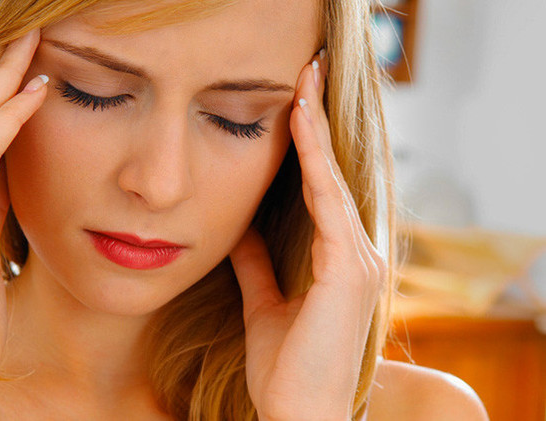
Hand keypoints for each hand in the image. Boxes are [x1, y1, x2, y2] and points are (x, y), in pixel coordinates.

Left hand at [229, 50, 386, 420]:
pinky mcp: (350, 271)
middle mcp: (359, 255)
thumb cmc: (286, 368)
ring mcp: (360, 262)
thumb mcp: (263, 303)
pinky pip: (329, 206)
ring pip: (335, 181)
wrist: (296, 414)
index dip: (310, 147)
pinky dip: (315, 166)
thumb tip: (240, 230)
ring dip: (317, 131)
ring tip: (302, 85)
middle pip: (336, 175)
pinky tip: (301, 129)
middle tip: (305, 74)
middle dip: (319, 124)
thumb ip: (257, 265)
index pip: (323, 191)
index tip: (294, 105)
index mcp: (340, 262)